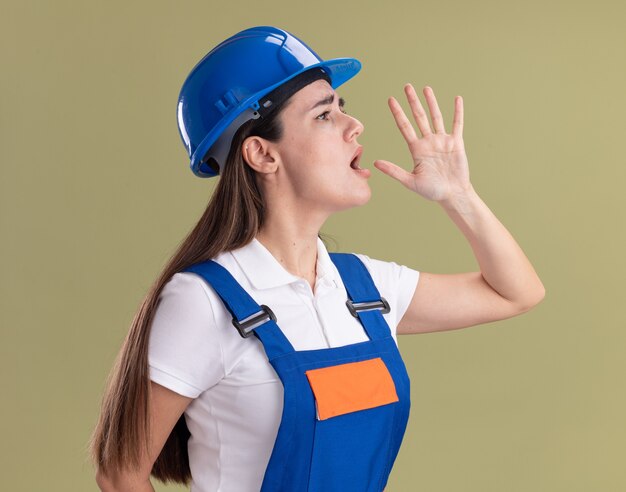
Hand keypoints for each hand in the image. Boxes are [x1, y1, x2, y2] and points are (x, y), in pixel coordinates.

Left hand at [374, 84, 472, 203]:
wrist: (452, 195)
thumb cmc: (432, 191)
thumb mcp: (410, 181)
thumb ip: (394, 171)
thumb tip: (375, 163)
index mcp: (416, 149)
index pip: (404, 127)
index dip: (398, 113)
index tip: (391, 100)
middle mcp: (428, 142)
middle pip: (419, 117)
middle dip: (412, 102)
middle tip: (407, 86)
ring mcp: (442, 141)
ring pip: (436, 117)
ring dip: (431, 102)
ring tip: (426, 88)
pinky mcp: (456, 143)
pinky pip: (457, 124)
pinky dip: (457, 112)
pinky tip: (457, 99)